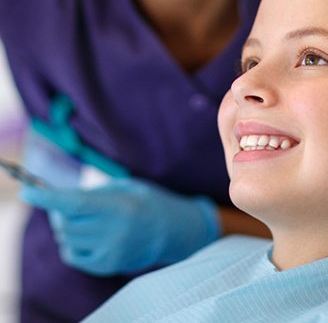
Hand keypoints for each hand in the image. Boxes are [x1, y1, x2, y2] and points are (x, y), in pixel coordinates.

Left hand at [20, 178, 220, 274]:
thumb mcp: (126, 186)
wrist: (174, 231)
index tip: (28, 191)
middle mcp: (114, 232)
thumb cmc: (148, 201)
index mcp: (119, 207)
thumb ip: (95, 192)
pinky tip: (86, 234)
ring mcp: (110, 252)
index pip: (75, 204)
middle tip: (68, 202)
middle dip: (59, 210)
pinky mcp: (107, 266)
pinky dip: (71, 242)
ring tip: (83, 217)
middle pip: (66, 222)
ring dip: (65, 226)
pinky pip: (72, 255)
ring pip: (66, 239)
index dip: (48, 198)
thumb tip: (62, 198)